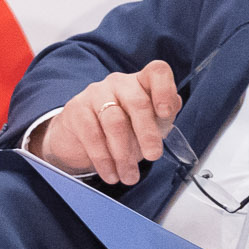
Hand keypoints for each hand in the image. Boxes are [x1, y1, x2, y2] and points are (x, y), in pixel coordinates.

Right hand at [32, 61, 182, 184]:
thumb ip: (163, 116)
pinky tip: (111, 173)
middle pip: (137, 102)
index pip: (157, 72)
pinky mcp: (76, 109)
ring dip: (124, 154)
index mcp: (142, 82)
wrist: (81, 139)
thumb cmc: (122, 128)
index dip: (164, 90)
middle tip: (153, 156)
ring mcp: (95, 93)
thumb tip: (172, 106)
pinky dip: (104, 159)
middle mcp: (119, 83)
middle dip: (147, 134)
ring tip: (130, 176)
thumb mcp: (148, 124)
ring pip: (114, 121)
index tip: (165, 113)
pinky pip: (92, 135)